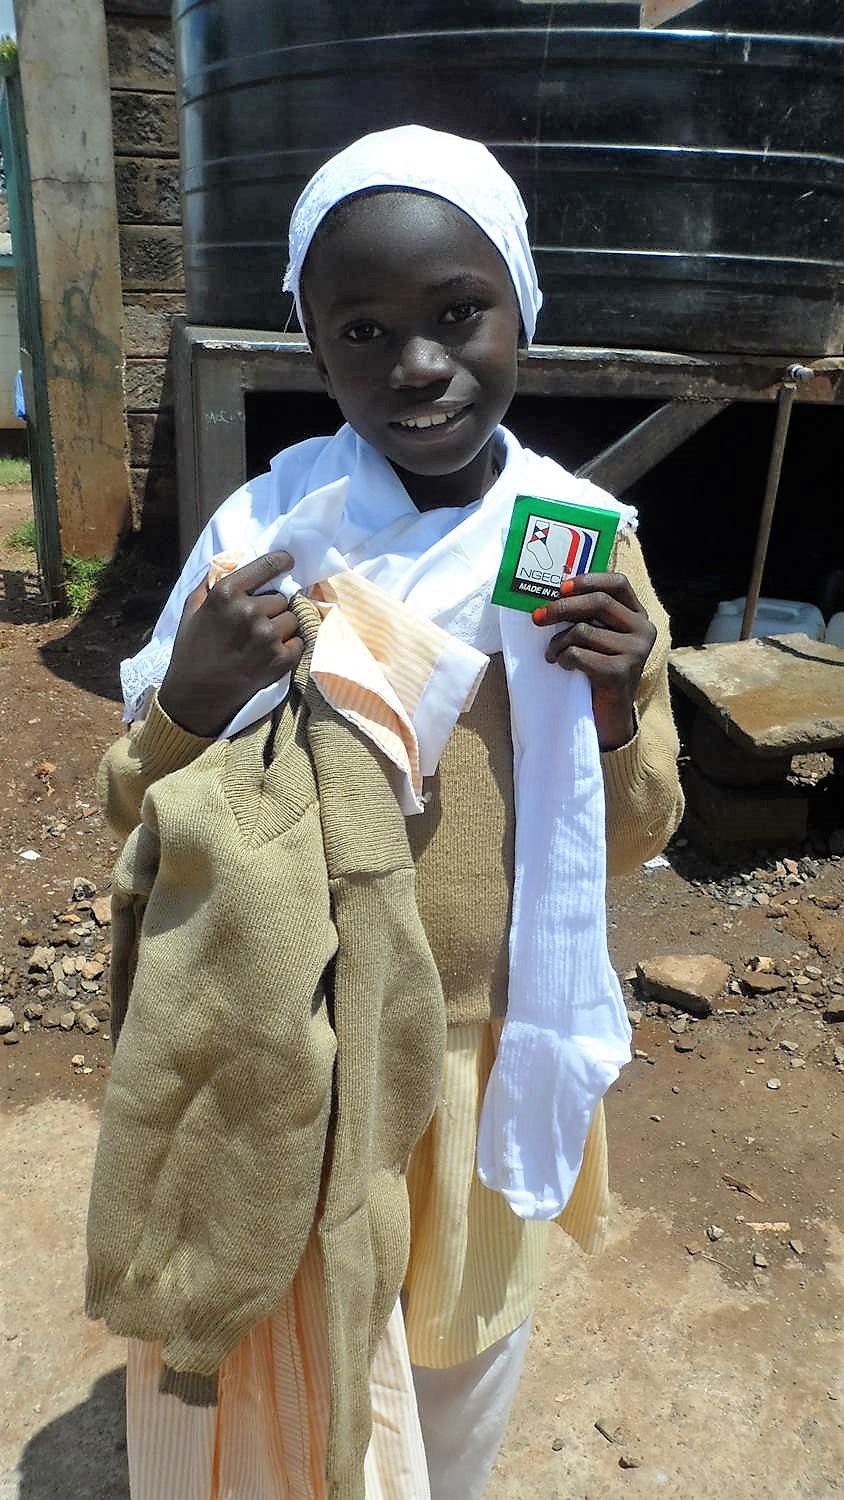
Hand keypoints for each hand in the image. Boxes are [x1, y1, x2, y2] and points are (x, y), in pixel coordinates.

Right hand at [157, 551, 303, 736]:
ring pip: (293, 618)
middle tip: (256, 624)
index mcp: (226, 593)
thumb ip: (210, 583)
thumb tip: (231, 562)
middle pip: (281, 598)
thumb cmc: (192, 651)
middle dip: (272, 608)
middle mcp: (250, 611)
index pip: (267, 565)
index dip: (282, 562)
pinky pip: (299, 641)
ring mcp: (268, 636)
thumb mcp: (192, 609)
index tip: (288, 562)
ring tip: (262, 641)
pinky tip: (270, 654)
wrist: (196, 695)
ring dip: (282, 627)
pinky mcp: (282, 659)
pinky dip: (290, 647)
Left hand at [532, 573, 655, 749]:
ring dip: (558, 642)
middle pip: (598, 602)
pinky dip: (563, 659)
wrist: (609, 715)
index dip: (588, 580)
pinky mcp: (620, 673)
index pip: (618, 583)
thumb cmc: (598, 670)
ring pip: (583, 631)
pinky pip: (578, 654)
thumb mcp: (599, 637)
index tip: (561, 586)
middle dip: (561, 607)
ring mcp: (635, 652)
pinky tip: (564, 667)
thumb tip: (553, 591)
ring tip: (552, 654)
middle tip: (537, 617)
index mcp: (638, 617)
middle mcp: (643, 631)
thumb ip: (588, 615)